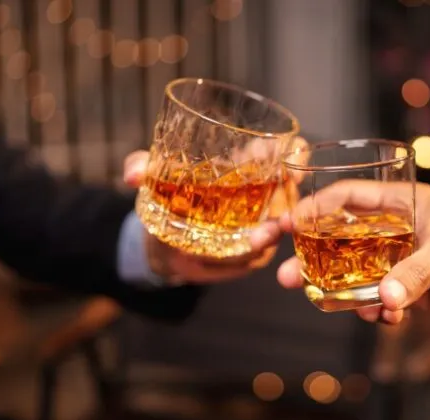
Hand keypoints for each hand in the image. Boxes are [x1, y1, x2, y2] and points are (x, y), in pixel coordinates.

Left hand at [123, 139, 304, 283]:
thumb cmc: (172, 195)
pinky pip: (256, 258)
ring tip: (252, 242)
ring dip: (265, 238)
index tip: (292, 158)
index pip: (287, 150)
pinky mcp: (252, 256)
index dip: (296, 151)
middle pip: (288, 194)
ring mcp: (262, 227)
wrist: (165, 239)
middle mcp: (265, 194)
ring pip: (274, 231)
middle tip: (270, 216)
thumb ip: (144, 166)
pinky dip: (246, 259)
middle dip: (284, 204)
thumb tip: (132, 175)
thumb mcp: (157, 176)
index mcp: (251, 164)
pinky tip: (233, 258)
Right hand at [276, 180, 429, 323]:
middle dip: (313, 258)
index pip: (349, 198)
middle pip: (343, 240)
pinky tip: (381, 316)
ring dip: (338, 290)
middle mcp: (399, 231)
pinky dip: (376, 310)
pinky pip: (383, 300)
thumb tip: (384, 298)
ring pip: (358, 274)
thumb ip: (416, 273)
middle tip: (285, 275)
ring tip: (321, 302)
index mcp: (406, 204)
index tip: (287, 225)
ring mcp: (404, 262)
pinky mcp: (414, 291)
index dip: (315, 208)